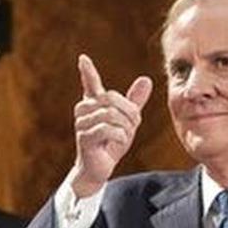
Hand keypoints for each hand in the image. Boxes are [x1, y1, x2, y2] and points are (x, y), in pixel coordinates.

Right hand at [70, 54, 152, 197]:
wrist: (99, 169)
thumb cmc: (110, 144)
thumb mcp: (128, 122)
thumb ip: (135, 102)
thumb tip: (145, 79)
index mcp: (94, 104)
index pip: (90, 84)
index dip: (87, 71)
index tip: (83, 58)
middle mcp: (84, 111)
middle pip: (111, 98)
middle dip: (128, 112)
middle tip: (132, 126)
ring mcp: (82, 124)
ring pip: (111, 114)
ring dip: (125, 127)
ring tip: (124, 137)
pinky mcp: (84, 137)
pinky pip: (108, 129)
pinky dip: (120, 136)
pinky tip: (119, 142)